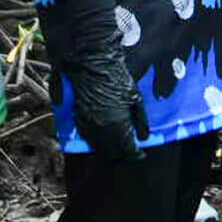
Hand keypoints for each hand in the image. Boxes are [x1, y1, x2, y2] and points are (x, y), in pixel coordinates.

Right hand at [61, 33, 149, 159]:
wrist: (90, 65)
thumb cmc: (116, 78)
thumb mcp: (136, 99)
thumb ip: (141, 121)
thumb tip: (144, 137)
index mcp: (117, 127)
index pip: (127, 151)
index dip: (135, 156)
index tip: (141, 155)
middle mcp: (100, 130)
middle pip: (112, 153)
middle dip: (123, 155)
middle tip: (131, 152)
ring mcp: (87, 126)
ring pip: (98, 148)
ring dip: (109, 150)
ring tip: (119, 147)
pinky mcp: (77, 120)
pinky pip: (88, 139)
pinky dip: (97, 143)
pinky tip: (105, 138)